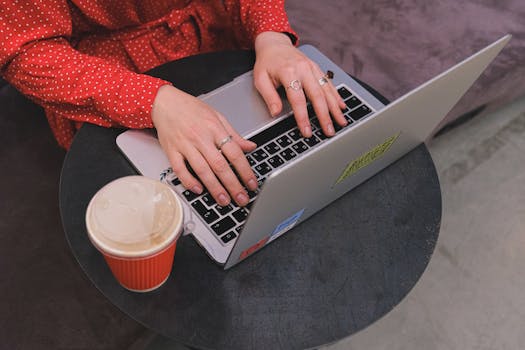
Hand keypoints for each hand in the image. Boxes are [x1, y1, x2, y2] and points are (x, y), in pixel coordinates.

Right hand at [151, 85, 257, 205]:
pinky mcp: (171, 151)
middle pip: (220, 165)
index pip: (234, 153)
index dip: (245, 171)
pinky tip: (198, 190)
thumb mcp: (217, 116)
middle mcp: (200, 137)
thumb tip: (250, 147)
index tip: (251, 184)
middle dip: (232, 185)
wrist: (164, 102)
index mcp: (215, 128)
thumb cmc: (191, 108)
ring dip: (214, 188)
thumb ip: (234, 134)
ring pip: (202, 170)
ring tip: (224, 201)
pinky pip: (180, 169)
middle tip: (241, 199)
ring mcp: (185, 145)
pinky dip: (188, 181)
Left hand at [253, 31, 346, 137]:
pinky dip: (336, 96)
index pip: (298, 99)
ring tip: (341, 122)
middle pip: (317, 96)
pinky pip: (329, 83)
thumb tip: (275, 113)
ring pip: (327, 90)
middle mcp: (303, 69)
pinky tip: (341, 106)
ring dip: (335, 108)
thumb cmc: (266, 62)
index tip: (307, 131)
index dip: (303, 117)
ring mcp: (312, 68)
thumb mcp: (260, 79)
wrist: (274, 44)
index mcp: (288, 72)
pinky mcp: (317, 68)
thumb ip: (269, 96)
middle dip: (325, 116)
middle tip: (329, 131)